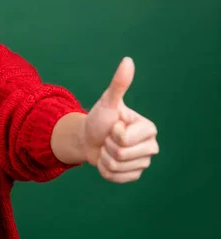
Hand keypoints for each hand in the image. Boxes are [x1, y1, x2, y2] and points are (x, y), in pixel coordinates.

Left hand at [83, 57, 158, 182]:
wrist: (87, 137)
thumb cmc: (99, 117)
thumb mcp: (108, 101)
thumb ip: (119, 84)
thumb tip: (127, 60)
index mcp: (148, 129)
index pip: (124, 139)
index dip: (112, 133)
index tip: (112, 126)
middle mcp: (151, 146)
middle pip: (121, 154)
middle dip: (106, 145)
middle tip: (108, 138)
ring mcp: (143, 163)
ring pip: (116, 167)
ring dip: (103, 157)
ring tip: (106, 147)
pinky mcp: (134, 175)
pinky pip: (115, 178)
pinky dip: (104, 170)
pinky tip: (105, 160)